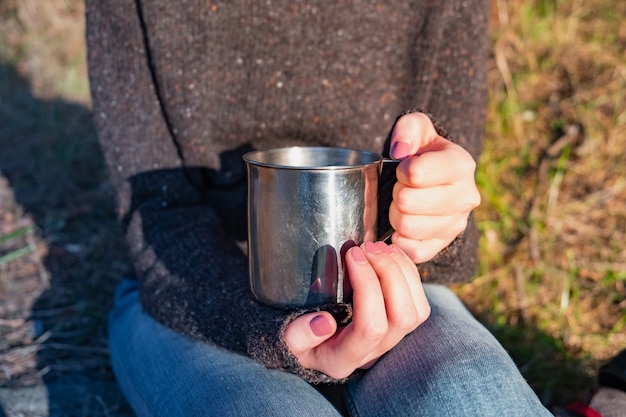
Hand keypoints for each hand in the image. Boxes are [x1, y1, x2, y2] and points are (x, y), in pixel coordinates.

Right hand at [284, 241, 429, 379]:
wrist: (311, 346)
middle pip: (402, 317)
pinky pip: (419, 301)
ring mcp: (391, 340)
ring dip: (402, 272)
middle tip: (367, 247)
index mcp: (344, 358)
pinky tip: (390, 252)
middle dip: (390, 274)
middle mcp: (374, 352)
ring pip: (417, 310)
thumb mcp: (289, 341)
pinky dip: (409, 272)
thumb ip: (298, 335)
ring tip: (379, 247)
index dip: (368, 287)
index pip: (371, 327)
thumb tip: (324, 322)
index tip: (351, 255)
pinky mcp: (400, 324)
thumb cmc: (299, 338)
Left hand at [387, 112, 479, 263]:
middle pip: (406, 202)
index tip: (404, 169)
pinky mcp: (445, 244)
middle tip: (401, 189)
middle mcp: (466, 197)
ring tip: (403, 205)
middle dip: (395, 194)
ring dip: (395, 216)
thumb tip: (401, 150)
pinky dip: (401, 240)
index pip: (415, 174)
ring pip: (407, 227)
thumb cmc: (423, 151)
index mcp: (461, 164)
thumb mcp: (417, 128)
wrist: (435, 179)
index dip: (401, 171)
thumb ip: (408, 128)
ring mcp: (457, 224)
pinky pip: (414, 251)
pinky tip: (402, 226)